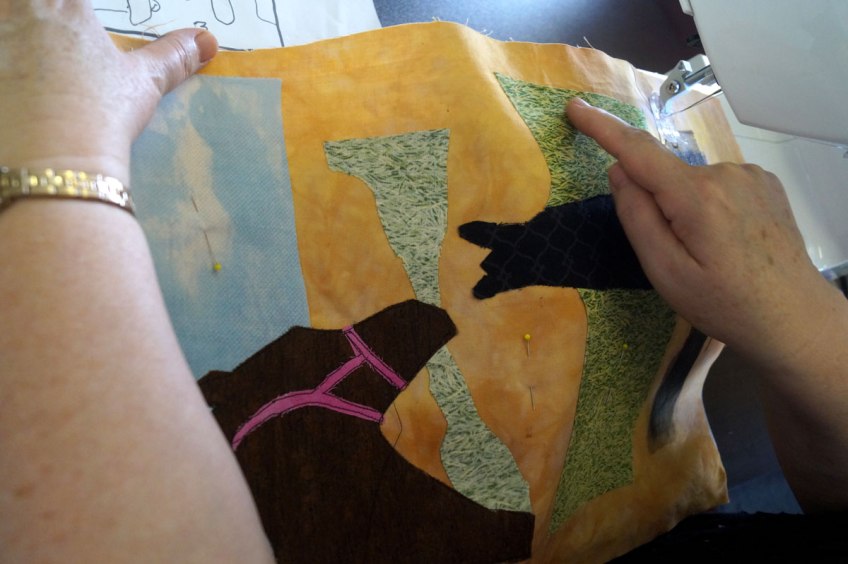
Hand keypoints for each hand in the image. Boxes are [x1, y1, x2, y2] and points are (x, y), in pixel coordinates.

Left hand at [0, 0, 217, 184]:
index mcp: (68, 8)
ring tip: (23, 50)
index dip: (77, 9)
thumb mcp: (144, 84)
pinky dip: (5, 60)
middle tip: (51, 35)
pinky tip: (12, 76)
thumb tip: (207, 41)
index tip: (84, 26)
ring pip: (5, 16)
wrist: (57, 160)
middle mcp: (23, 13)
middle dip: (40, 11)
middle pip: (25, 2)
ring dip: (14, 27)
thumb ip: (173, 56)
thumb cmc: (103, 114)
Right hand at [565, 97, 836, 370]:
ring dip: (685, 207)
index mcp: (696, 196)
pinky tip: (728, 240)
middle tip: (677, 256)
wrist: (792, 317)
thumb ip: (637, 217)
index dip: (602, 127)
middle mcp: (725, 172)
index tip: (574, 107)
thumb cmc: (724, 303)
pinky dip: (709, 205)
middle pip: (665, 174)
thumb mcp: (665, 272)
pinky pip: (717, 185)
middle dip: (656, 203)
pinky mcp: (765, 182)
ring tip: (709, 253)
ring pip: (691, 181)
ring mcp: (750, 175)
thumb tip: (618, 171)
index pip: (638, 150)